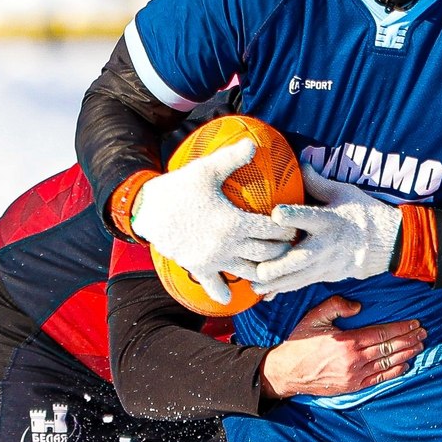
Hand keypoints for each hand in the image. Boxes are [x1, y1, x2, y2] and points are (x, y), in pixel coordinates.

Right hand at [130, 139, 297, 301]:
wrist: (146, 209)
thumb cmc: (178, 187)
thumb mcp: (206, 170)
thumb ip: (232, 158)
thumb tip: (253, 143)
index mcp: (234, 222)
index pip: (273, 230)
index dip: (288, 230)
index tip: (296, 229)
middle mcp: (227, 245)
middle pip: (267, 254)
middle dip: (283, 251)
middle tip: (292, 249)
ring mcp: (214, 260)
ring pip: (249, 272)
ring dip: (263, 272)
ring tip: (273, 268)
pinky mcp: (198, 268)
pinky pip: (215, 286)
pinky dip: (223, 292)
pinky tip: (231, 298)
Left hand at [249, 168, 403, 296]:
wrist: (386, 244)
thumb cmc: (362, 213)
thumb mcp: (344, 193)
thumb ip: (318, 183)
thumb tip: (298, 163)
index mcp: (329, 220)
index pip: (310, 218)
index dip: (293, 216)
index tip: (275, 214)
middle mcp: (326, 245)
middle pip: (300, 259)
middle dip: (278, 265)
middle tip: (258, 268)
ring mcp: (325, 264)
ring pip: (297, 278)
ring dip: (275, 283)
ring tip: (253, 286)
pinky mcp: (324, 275)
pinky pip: (300, 285)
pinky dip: (282, 289)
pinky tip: (265, 294)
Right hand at [257, 295, 426, 398]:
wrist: (287, 372)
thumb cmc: (300, 343)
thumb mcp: (315, 317)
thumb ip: (336, 306)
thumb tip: (358, 306)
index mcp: (347, 342)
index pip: (382, 333)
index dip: (401, 328)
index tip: (415, 323)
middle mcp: (354, 360)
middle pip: (389, 348)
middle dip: (408, 339)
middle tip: (423, 333)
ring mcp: (354, 375)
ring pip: (387, 363)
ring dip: (406, 354)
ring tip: (419, 346)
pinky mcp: (352, 386)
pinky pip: (378, 379)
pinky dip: (394, 373)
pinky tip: (406, 366)